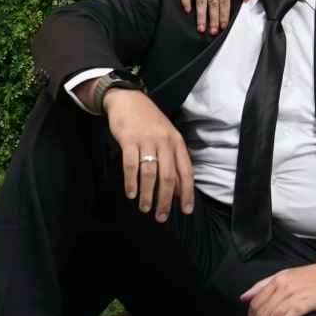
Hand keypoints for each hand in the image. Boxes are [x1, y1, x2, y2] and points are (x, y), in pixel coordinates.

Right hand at [103, 89, 194, 220]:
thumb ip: (172, 161)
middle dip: (165, 200)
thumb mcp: (166, 138)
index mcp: (177, 142)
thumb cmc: (149, 122)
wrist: (128, 99)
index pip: (186, 171)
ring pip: (150, 173)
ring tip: (144, 208)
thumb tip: (177, 190)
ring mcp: (147, 140)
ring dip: (147, 194)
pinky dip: (131, 182)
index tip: (185, 210)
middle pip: (168, 176)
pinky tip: (131, 193)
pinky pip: (131, 165)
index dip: (187, 192)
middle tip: (161, 216)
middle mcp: (165, 141)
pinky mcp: (129, 139)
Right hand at [182, 0, 249, 34]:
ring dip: (201, 16)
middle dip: (213, 20)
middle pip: (213, 5)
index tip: (222, 26)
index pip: (225, 2)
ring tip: (201, 28)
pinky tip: (187, 11)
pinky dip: (186, 2)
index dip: (224, 16)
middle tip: (213, 31)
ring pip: (201, 2)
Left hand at [240, 262, 315, 315]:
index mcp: (277, 280)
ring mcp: (295, 293)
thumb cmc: (312, 277)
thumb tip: (243, 297)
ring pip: (273, 315)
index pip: (255, 302)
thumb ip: (263, 285)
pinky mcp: (308, 301)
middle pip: (262, 311)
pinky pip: (290, 313)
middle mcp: (283, 286)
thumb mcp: (285, 276)